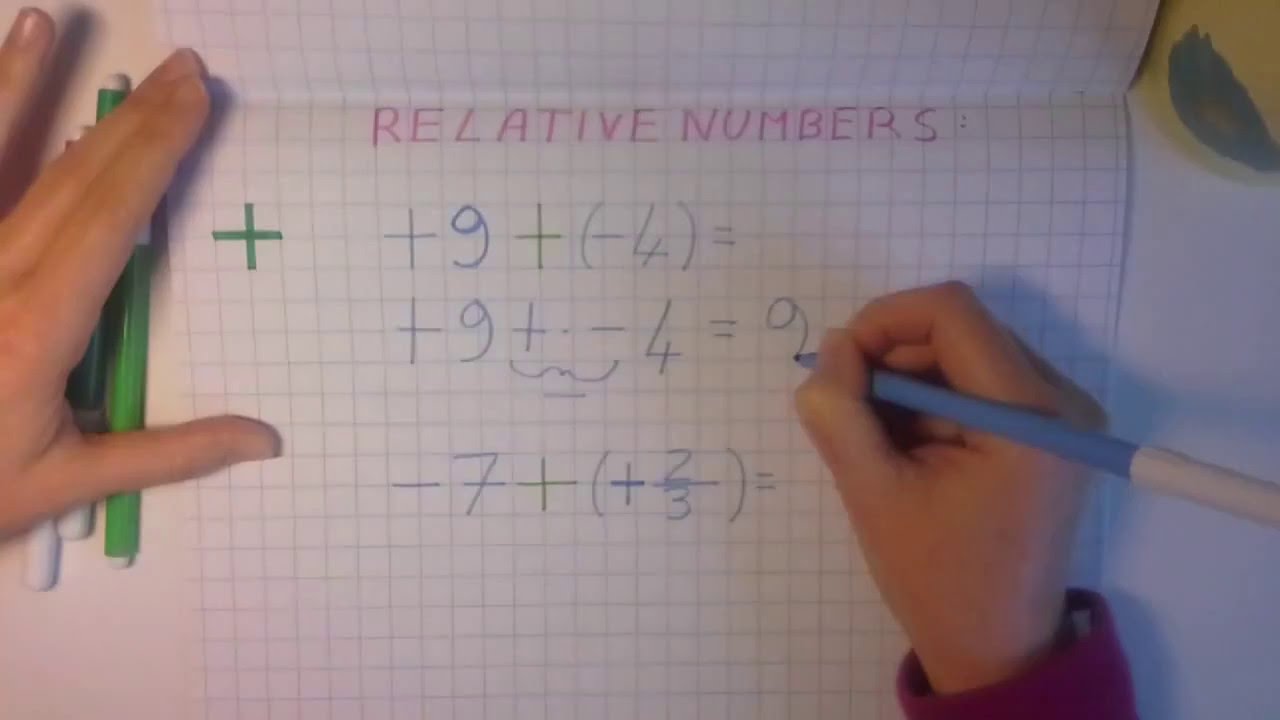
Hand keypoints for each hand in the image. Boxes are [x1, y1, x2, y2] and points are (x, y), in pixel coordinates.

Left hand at [0, 9, 277, 537]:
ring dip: (23, 88)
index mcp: (35, 327)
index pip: (109, 218)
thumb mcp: (64, 483)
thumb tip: (268, 439)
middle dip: (130, 119)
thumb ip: (168, 454)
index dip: (154, 151)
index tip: (194, 99)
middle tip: (182, 67)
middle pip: (69, 177)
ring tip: (46, 25)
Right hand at [795, 281, 1103, 693]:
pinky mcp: (1052, 429)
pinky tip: (916, 450)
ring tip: (887, 444)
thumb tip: (834, 347)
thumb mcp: (871, 493)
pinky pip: (981, 380)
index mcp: (1030, 415)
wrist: (998, 648)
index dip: (882, 321)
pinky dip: (935, 400)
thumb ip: (839, 411)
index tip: (839, 366)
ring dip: (912, 382)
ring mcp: (1064, 414)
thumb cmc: (936, 578)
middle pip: (961, 328)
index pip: (952, 312)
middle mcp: (1063, 400)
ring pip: (966, 350)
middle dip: (893, 357)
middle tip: (853, 413)